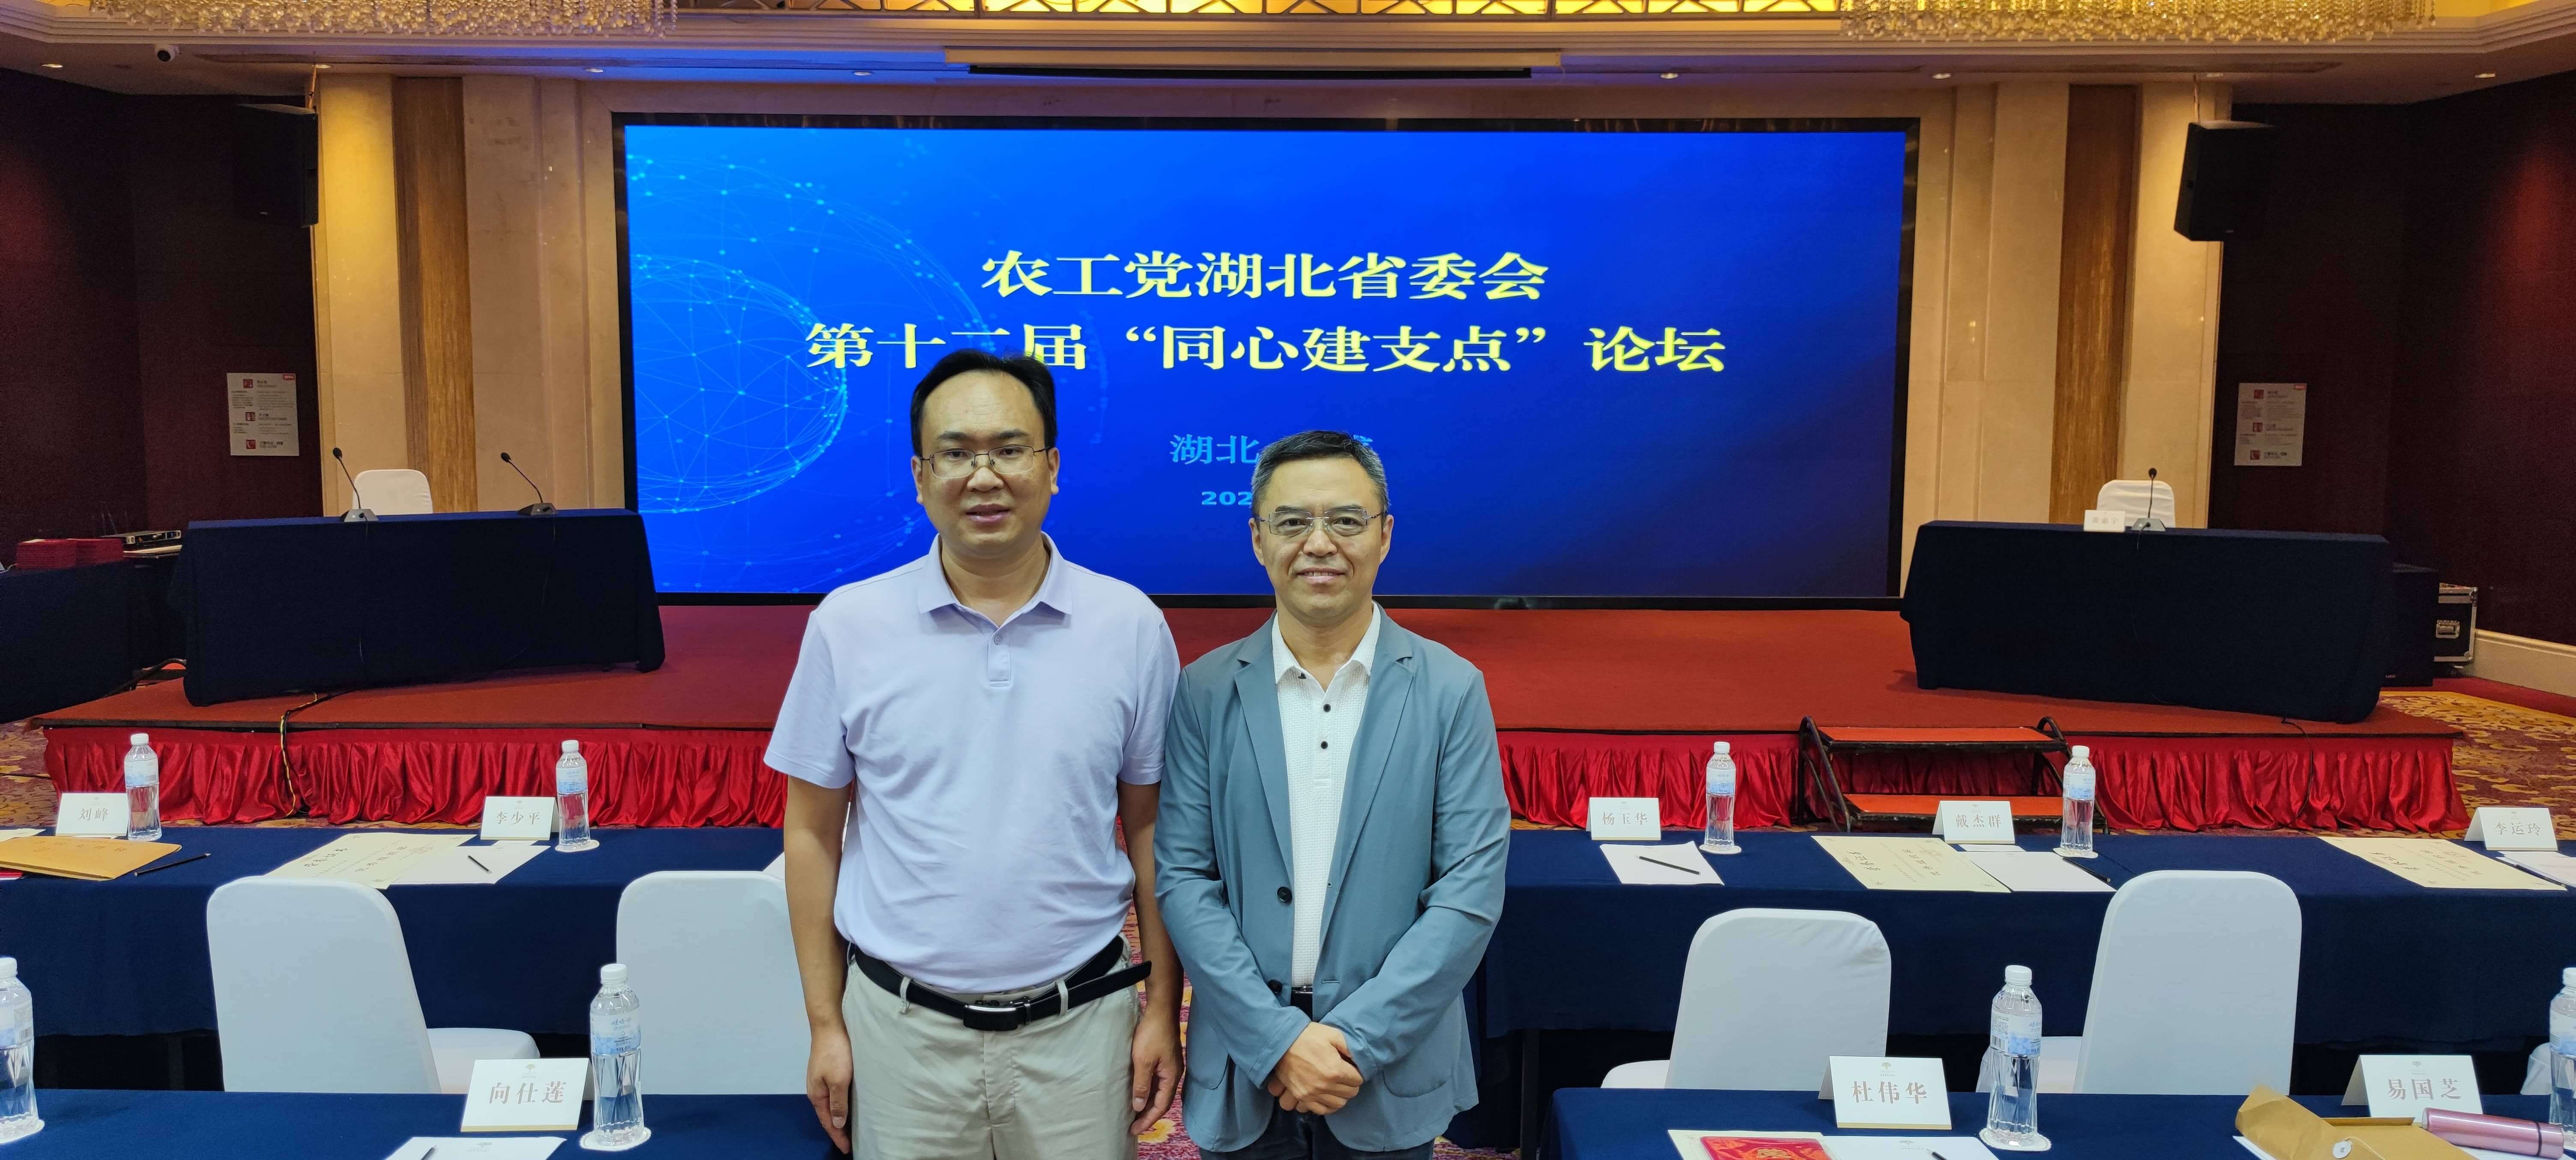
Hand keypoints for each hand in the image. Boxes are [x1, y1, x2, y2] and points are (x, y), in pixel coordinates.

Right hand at [806, 1024, 852, 1152]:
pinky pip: (832, 1094)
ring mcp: (820, 1080)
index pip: (828, 1122)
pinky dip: (839, 1104)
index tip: (846, 1149)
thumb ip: (838, 1103)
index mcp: (817, 1095)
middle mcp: (816, 1090)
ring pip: (829, 1105)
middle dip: (837, 1130)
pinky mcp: (826, 1071)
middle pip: (827, 1116)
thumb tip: (837, 1124)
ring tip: (849, 1128)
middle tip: (848, 1142)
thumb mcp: (839, 1080)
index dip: (837, 1136)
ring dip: (838, 1117)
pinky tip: (847, 1104)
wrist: (829, 1025)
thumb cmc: (835, 1052)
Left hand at [1129, 1005, 1180, 1134]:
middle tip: (1133, 1126)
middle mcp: (1173, 1074)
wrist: (1160, 1010)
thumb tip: (1138, 1107)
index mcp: (1171, 1077)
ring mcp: (1169, 1066)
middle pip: (1162, 1101)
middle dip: (1148, 1115)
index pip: (1161, 1106)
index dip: (1148, 1119)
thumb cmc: (1152, 1034)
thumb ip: (1141, 1085)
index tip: (1135, 1129)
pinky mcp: (1164, 1060)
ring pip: (1159, 1092)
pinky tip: (1138, 1092)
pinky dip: (1148, 1091)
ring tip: (1134, 1114)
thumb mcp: (1143, 1061)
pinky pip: (1156, 1082)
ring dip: (1148, 1103)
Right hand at [1263, 1022, 1360, 1114]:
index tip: (1352, 1068)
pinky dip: (1327, 1105)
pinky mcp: (1302, 1097)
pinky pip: (1321, 1110)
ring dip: (1340, 1095)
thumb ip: (1350, 1047)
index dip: (1357, 1073)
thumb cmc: (1308, 1035)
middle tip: (1345, 1076)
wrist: (1281, 1042)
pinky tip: (1327, 1096)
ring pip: (1338, 1104)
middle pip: (1350, 1093)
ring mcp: (1313, 1094)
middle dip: (1351, 1084)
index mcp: (1336, 1070)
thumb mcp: (1333, 1034)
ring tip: (1336, 1086)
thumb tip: (1360, 1059)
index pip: (1358, 1081)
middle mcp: (1325, 1085)